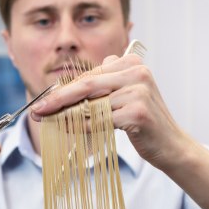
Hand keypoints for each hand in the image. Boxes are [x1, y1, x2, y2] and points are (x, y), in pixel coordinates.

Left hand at [30, 54, 191, 170]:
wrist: (171, 145)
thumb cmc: (143, 123)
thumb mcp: (123, 98)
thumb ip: (101, 87)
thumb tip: (62, 89)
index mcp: (132, 63)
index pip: (89, 75)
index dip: (63, 90)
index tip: (42, 102)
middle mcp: (137, 72)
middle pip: (86, 86)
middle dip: (58, 100)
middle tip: (37, 111)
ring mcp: (138, 91)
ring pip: (91, 104)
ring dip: (68, 117)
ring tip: (51, 123)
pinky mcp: (137, 112)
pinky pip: (100, 120)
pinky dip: (84, 127)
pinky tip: (74, 131)